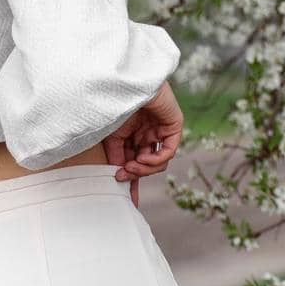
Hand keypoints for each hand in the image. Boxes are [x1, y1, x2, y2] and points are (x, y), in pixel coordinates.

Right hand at [102, 80, 182, 210]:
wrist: (124, 83)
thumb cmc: (114, 104)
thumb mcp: (111, 138)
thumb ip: (116, 158)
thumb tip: (119, 180)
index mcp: (132, 135)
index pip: (134, 163)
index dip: (132, 182)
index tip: (129, 203)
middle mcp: (147, 133)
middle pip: (146, 165)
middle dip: (135, 175)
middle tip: (123, 178)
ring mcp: (160, 129)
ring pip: (158, 161)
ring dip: (144, 168)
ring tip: (131, 166)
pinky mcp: (173, 125)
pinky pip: (168, 151)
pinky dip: (156, 159)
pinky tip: (143, 158)